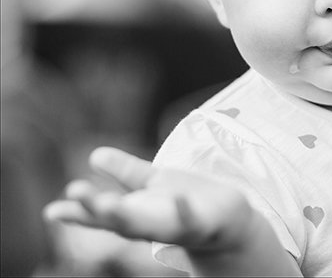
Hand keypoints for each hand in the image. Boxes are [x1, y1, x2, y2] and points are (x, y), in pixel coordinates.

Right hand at [43, 146, 256, 251]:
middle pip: (119, 221)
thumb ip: (126, 172)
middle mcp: (151, 225)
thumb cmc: (187, 203)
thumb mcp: (153, 185)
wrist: (229, 223)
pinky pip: (192, 219)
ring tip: (108, 202)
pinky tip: (179, 197)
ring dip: (128, 216)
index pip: (102, 216)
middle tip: (74, 195)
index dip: (78, 213)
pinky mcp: (202, 224)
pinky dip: (184, 210)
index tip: (52, 210)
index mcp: (136, 215)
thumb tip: (95, 154)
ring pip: (148, 226)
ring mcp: (175, 227)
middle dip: (97, 210)